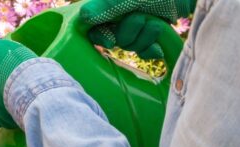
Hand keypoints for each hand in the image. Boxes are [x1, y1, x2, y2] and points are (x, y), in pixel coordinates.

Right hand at [80, 0, 195, 58]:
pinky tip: (157, 46)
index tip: (110, 42)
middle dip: (128, 34)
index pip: (92, 26)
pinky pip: (142, 50)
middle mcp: (119, 15)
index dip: (100, 37)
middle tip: (141, 20)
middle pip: (112, 39)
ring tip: (155, 24)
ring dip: (143, 38)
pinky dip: (150, 49)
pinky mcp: (149, 34)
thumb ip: (105, 6)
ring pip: (128, 44)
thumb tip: (82, 16)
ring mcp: (135, 25)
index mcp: (108, 4)